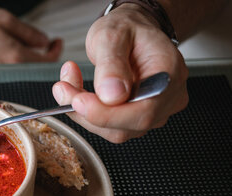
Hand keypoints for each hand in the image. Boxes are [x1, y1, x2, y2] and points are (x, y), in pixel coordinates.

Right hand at [0, 6, 61, 63]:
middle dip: (43, 54)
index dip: (55, 50)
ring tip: (27, 41)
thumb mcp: (3, 19)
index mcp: (14, 56)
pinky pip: (10, 69)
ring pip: (22, 69)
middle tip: (45, 41)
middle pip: (35, 67)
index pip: (46, 61)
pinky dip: (16, 60)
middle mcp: (8, 70)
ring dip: (30, 57)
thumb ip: (28, 33)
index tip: (57, 40)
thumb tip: (44, 42)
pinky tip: (10, 47)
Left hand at [52, 4, 187, 142]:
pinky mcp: (135, 119)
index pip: (143, 111)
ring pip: (113, 130)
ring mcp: (153, 112)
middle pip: (126, 125)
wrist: (131, 32)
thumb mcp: (113, 35)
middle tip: (63, 88)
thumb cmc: (127, 29)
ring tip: (68, 82)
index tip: (78, 101)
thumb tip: (112, 96)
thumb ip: (111, 64)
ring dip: (83, 112)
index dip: (107, 114)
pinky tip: (77, 91)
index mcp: (168, 74)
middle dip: (88, 111)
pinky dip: (86, 112)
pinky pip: (108, 127)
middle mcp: (166, 99)